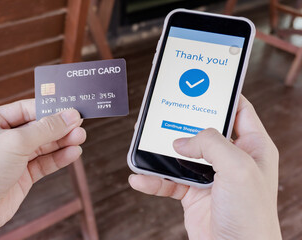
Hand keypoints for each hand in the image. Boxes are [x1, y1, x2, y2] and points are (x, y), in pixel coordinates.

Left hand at [0, 99, 85, 238]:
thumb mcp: (15, 141)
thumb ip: (46, 129)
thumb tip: (70, 115)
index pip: (27, 109)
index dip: (49, 109)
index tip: (70, 109)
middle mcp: (3, 138)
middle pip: (38, 128)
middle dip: (59, 127)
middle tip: (79, 125)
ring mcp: (13, 157)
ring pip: (44, 146)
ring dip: (63, 142)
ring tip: (80, 138)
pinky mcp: (22, 175)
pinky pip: (45, 163)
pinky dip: (59, 158)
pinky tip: (73, 152)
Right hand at [129, 96, 281, 239]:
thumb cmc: (251, 216)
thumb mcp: (237, 168)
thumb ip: (210, 144)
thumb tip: (181, 142)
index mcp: (252, 147)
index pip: (239, 109)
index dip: (222, 95)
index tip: (201, 84)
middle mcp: (231, 158)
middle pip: (203, 130)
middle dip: (182, 122)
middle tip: (164, 111)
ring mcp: (211, 175)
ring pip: (181, 154)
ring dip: (161, 151)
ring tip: (143, 143)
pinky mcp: (193, 192)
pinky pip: (168, 180)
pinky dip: (153, 179)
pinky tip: (140, 178)